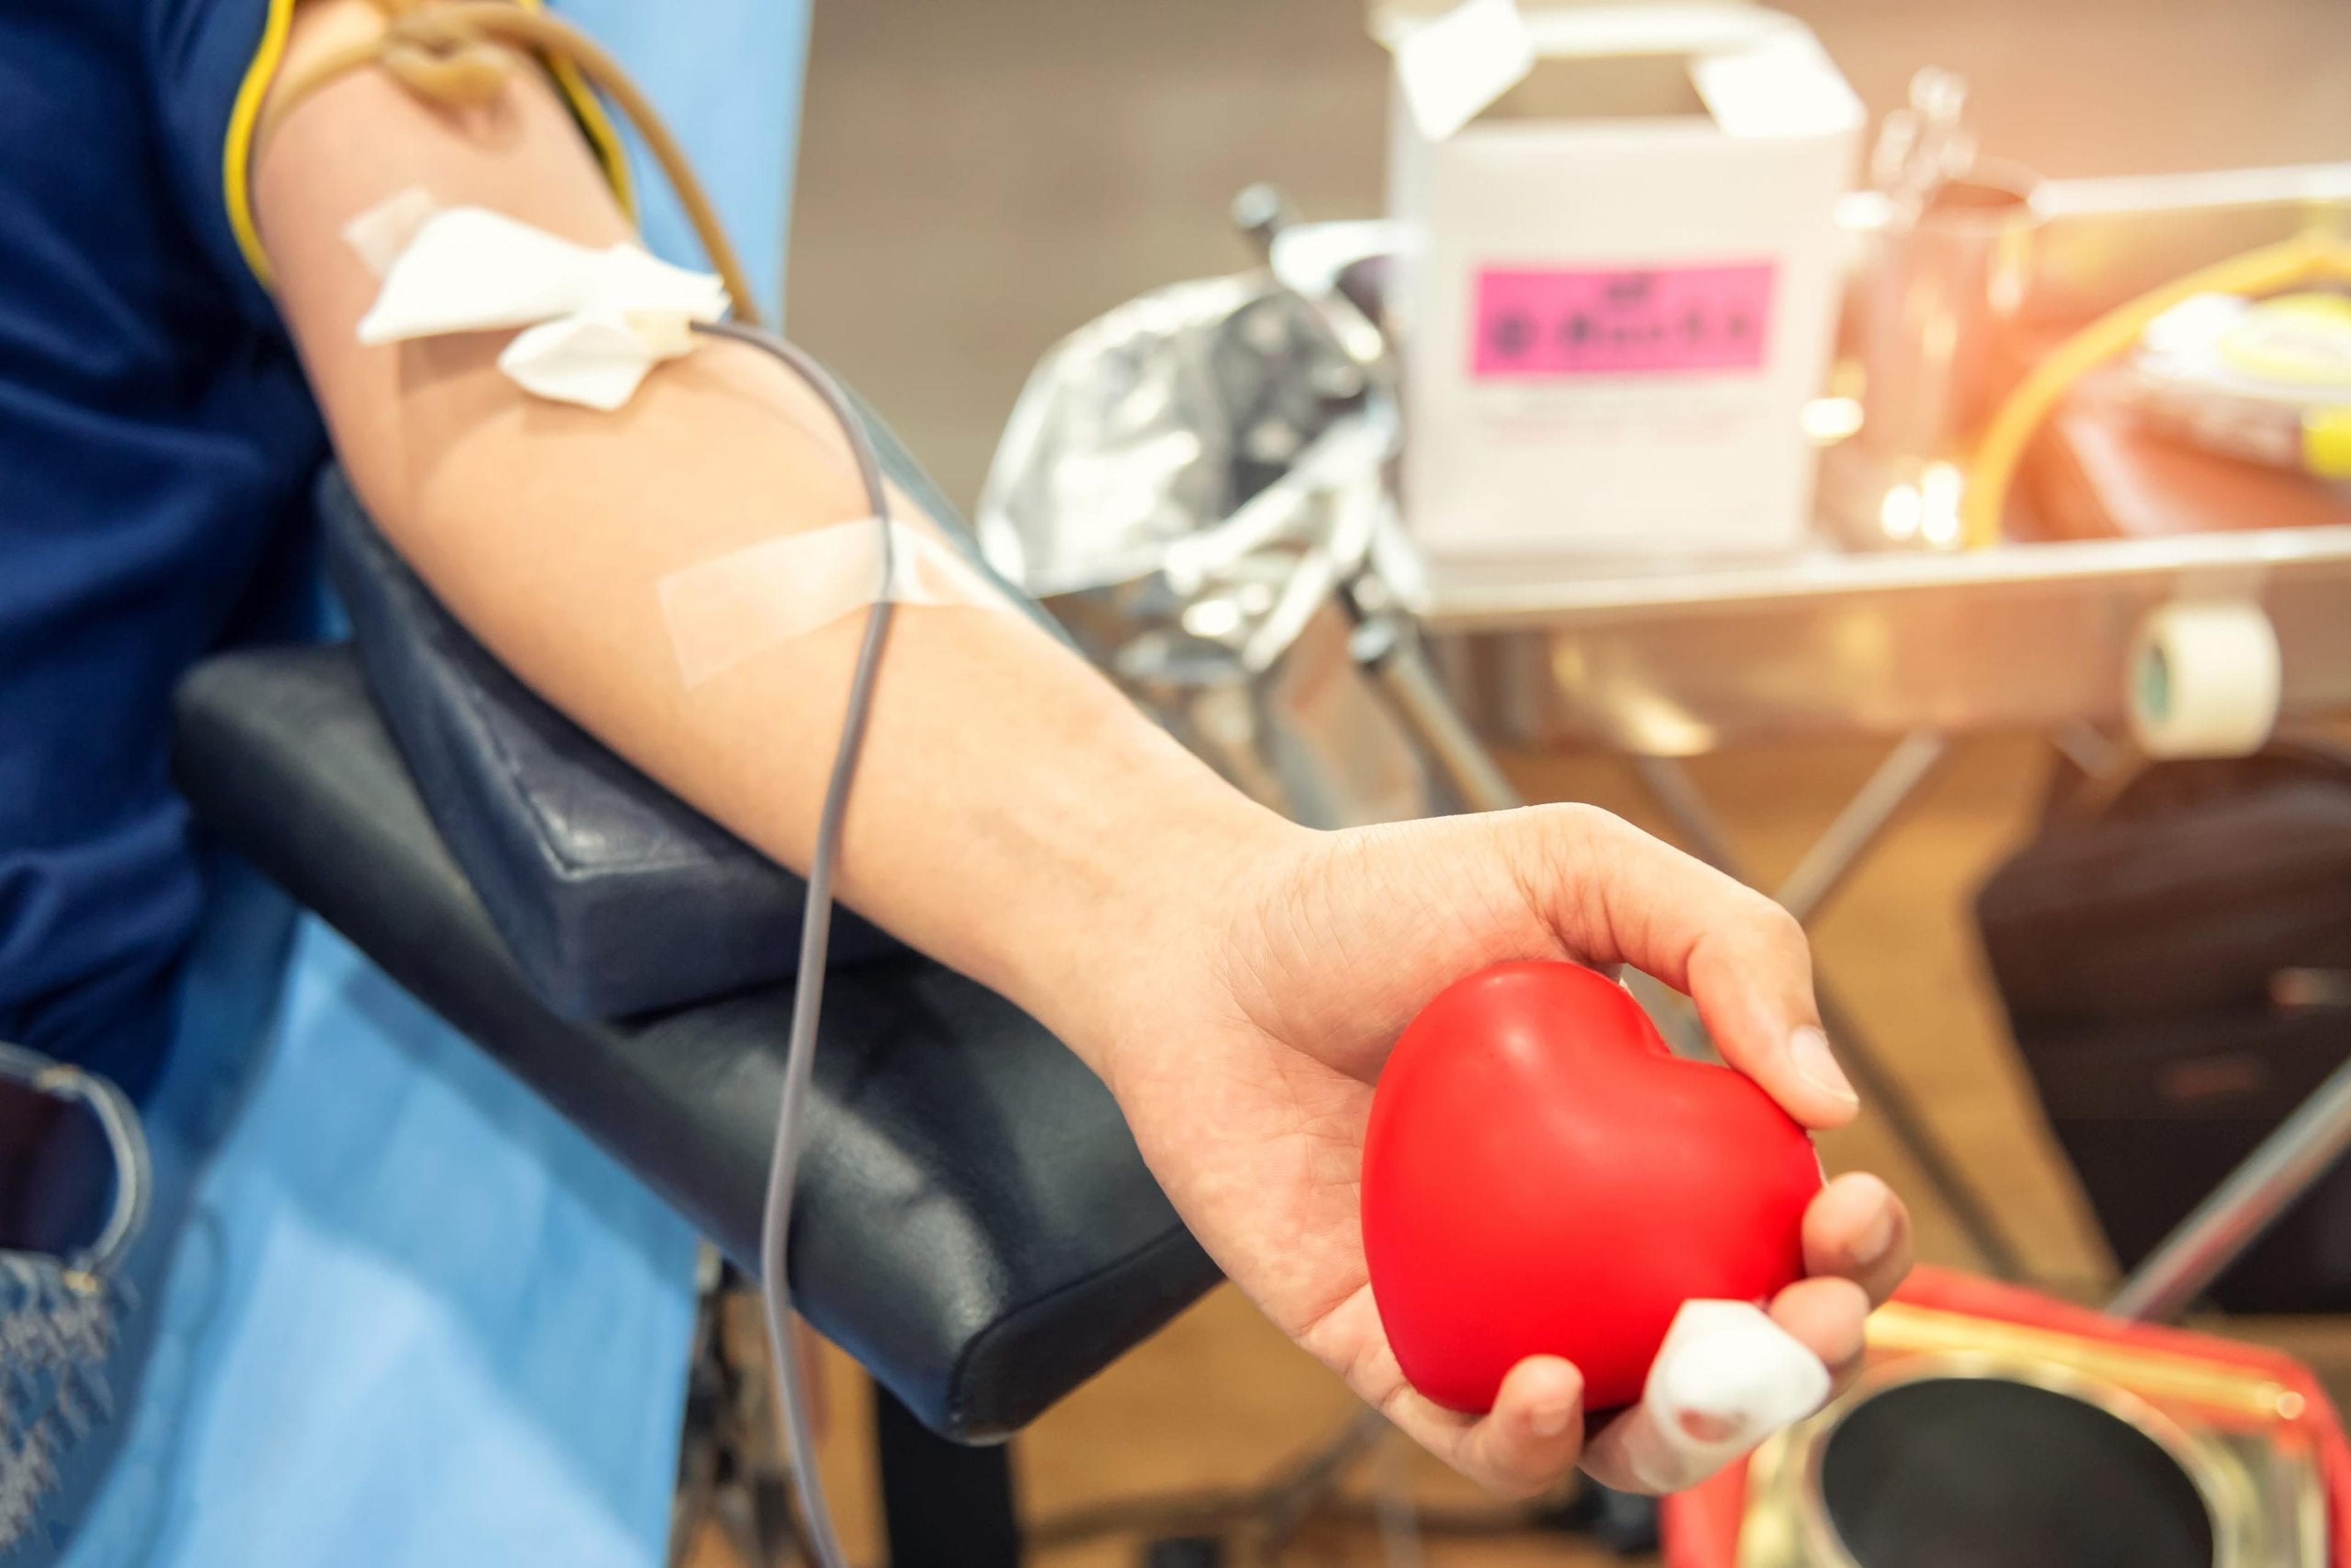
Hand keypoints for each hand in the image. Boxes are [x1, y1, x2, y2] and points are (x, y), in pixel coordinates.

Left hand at [1100, 804, 1911, 1496]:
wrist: (1205, 944)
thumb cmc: (1383, 896)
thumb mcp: (1574, 866)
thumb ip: (1723, 940)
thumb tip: (1828, 1098)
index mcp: (1658, 1141)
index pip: (1787, 1220)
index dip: (1850, 1243)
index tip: (1851, 1208)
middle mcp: (1590, 1240)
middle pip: (1734, 1343)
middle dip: (1806, 1360)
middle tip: (1808, 1315)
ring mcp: (1495, 1304)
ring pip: (1626, 1423)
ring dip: (1689, 1436)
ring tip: (1695, 1383)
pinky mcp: (1390, 1349)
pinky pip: (1476, 1435)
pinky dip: (1529, 1441)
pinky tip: (1549, 1386)